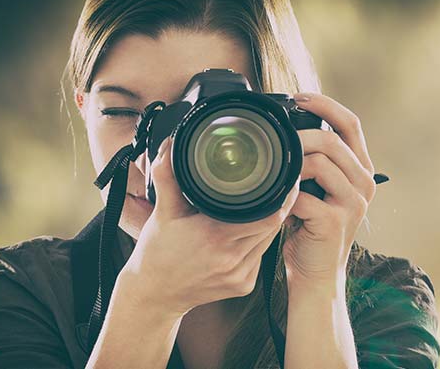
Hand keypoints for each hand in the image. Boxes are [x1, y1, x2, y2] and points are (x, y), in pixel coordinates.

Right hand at [113, 137, 299, 316]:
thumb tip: (170, 146)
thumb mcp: (162, 212)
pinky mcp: (244, 286)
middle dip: (276, 207)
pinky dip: (258, 242)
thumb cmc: (157, 253)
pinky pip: (261, 257)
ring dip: (268, 224)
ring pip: (269, 241)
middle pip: (273, 226)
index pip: (268, 215)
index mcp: (216, 238)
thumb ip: (168, 177)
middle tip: (276, 189)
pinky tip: (245, 234)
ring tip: (260, 209)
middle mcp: (232, 259)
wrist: (154, 294)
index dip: (281, 198)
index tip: (285, 180)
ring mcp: (240, 276)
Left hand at [283, 93, 376, 287]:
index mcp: (361, 170)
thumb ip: (313, 161)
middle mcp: (364, 184)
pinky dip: (284, 195)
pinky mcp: (334, 222)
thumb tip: (287, 129)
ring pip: (320, 162)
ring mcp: (352, 203)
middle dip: (301, 134)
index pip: (351, 123)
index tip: (297, 98)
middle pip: (334, 140)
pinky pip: (304, 195)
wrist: (316, 275)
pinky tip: (276, 200)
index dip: (325, 105)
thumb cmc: (310, 229)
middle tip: (276, 139)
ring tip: (275, 174)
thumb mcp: (318, 188)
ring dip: (291, 164)